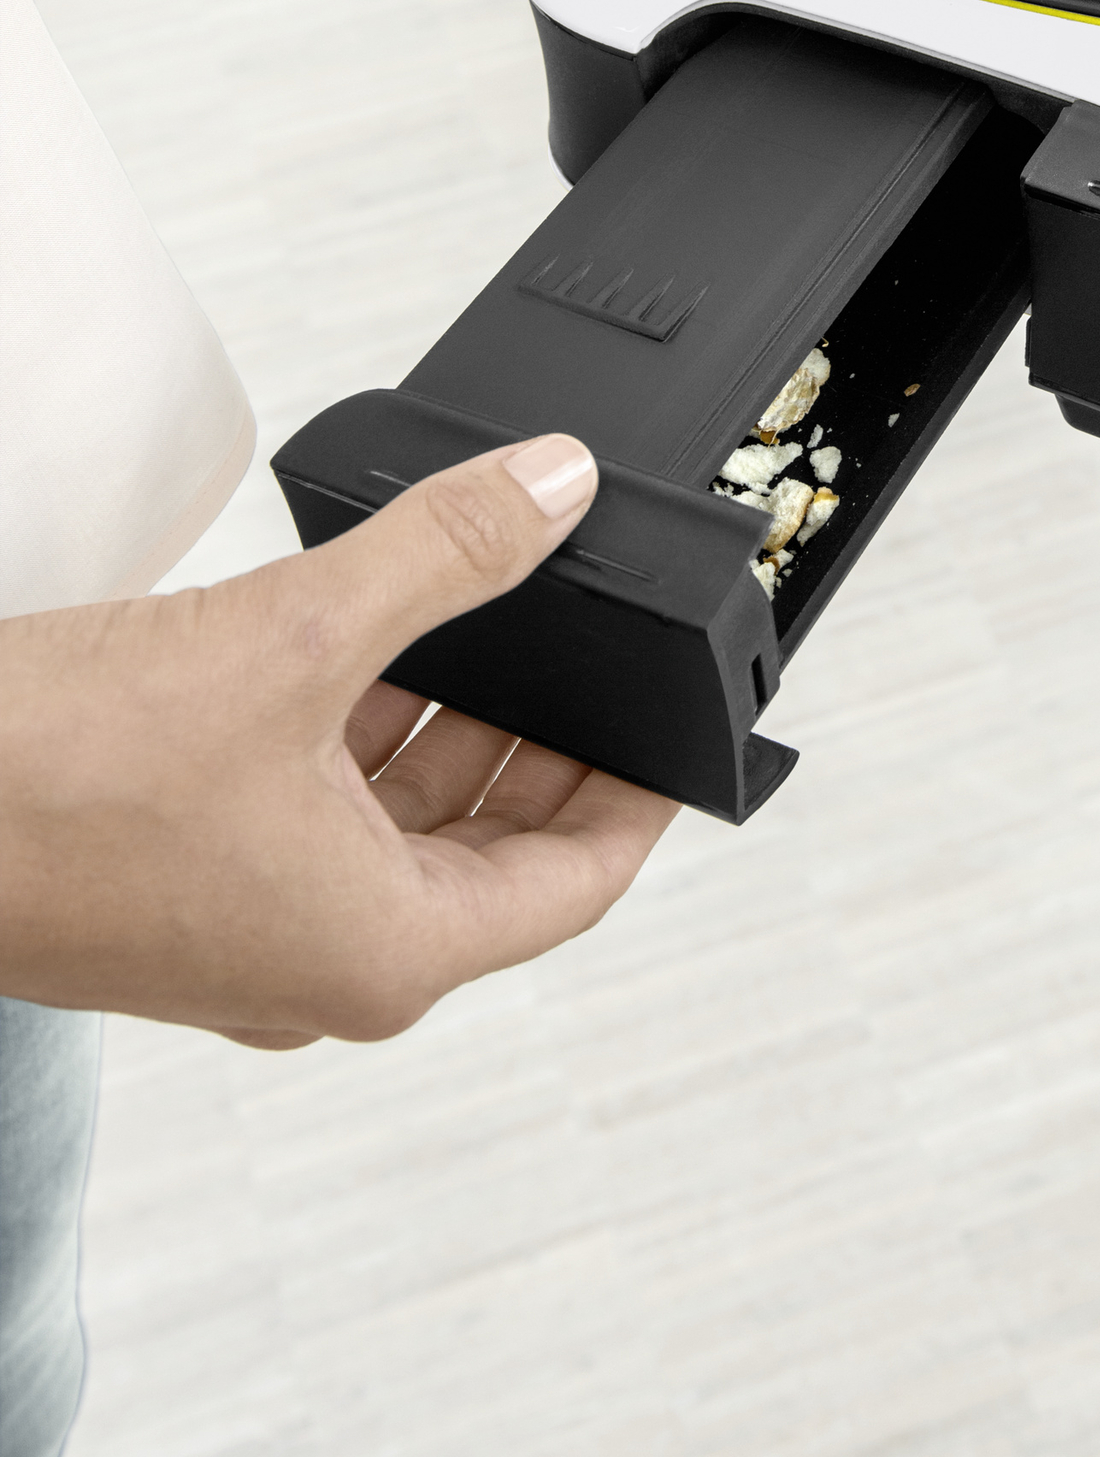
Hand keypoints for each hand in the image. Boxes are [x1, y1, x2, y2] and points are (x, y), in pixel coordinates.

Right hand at [0, 436, 673, 1044]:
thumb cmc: (50, 784)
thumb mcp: (291, 638)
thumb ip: (444, 556)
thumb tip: (553, 488)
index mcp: (384, 951)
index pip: (576, 882)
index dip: (640, 794)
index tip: (680, 729)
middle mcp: (323, 967)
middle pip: (492, 854)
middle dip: (541, 741)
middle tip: (591, 644)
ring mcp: (247, 937)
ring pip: (398, 830)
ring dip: (444, 727)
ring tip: (489, 616)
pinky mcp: (183, 890)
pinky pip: (315, 816)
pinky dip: (355, 737)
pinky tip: (364, 642)